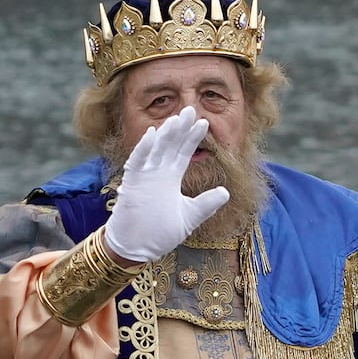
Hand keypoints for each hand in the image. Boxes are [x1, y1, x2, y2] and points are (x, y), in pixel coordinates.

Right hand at [102, 108, 231, 263]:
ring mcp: (144, 177)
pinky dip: (144, 149)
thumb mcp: (190, 217)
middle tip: (191, 109)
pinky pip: (137, 162)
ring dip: (165, 134)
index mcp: (171, 178)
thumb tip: (226, 192)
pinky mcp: (131, 184)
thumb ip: (206, 204)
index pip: (184, 152)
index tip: (204, 122)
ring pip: (155, 150)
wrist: (137, 249)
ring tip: (177, 118)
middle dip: (181, 128)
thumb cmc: (160, 234)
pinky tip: (154, 135)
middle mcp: (158, 173)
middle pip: (171, 145)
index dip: (193, 137)